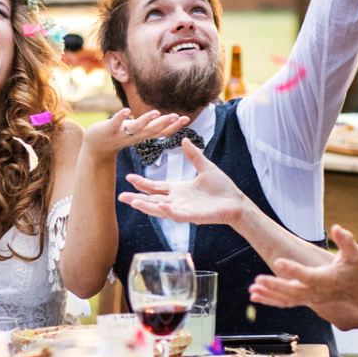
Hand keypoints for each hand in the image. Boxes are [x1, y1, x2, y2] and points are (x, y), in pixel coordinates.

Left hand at [81, 106, 190, 160]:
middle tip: (178, 117)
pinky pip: (115, 123)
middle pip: (152, 130)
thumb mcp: (139, 132)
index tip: (186, 118)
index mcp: (142, 135)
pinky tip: (127, 110)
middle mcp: (135, 136)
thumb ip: (153, 126)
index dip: (174, 126)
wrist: (96, 147)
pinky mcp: (109, 129)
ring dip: (146, 120)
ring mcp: (121, 133)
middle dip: (165, 123)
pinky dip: (121, 117)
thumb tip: (171, 119)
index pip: (161, 132)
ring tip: (156, 112)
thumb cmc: (120, 135)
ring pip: (136, 127)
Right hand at [117, 139, 247, 226]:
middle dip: (136, 198)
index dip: (142, 184)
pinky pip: (177, 214)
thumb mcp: (205, 167)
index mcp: (178, 190)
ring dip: (147, 206)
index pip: (156, 187)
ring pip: (160, 209)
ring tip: (132, 202)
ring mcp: (184, 210)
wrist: (236, 202)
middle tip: (121, 196)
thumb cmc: (222, 188)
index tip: (128, 177)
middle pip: (152, 200)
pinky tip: (158, 206)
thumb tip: (184, 139)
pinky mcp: (193, 217)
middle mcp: (178, 201)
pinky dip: (166, 211)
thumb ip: (194, 155)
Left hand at [253, 225, 357, 310]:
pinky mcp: (305, 300)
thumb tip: (337, 227)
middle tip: (258, 280)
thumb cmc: (355, 270)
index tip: (278, 261)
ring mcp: (310, 298)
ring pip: (286, 300)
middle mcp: (316, 292)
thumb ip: (346, 241)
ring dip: (269, 295)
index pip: (308, 276)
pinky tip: (255, 295)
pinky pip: (285, 303)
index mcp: (327, 279)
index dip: (294, 269)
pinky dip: (270, 300)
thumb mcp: (354, 254)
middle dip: (275, 286)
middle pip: (293, 291)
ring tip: (253, 290)